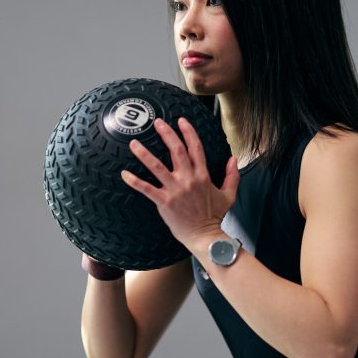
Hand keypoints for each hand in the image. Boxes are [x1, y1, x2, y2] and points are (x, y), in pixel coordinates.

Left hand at [120, 117, 238, 249]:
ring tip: (133, 143)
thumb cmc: (214, 217)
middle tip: (157, 122)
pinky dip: (134, 181)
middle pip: (176, 150)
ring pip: (157, 166)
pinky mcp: (164, 202)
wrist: (204, 236)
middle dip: (166, 133)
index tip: (181, 121)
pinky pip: (146, 188)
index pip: (196, 148)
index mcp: (203, 175)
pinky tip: (124, 173)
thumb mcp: (229, 195)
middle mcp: (188, 179)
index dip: (188, 132)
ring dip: (144, 153)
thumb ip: (232, 175)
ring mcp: (175, 190)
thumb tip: (233, 159)